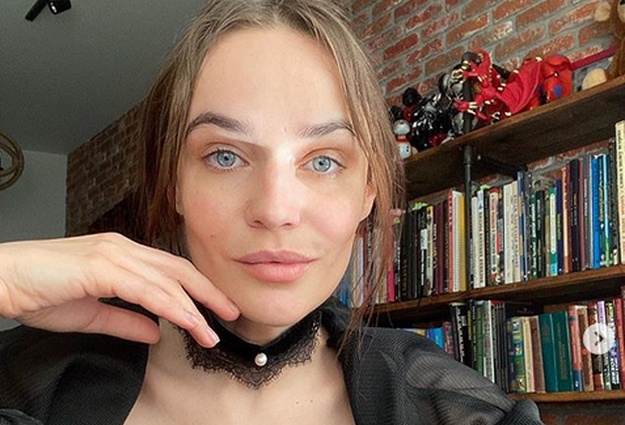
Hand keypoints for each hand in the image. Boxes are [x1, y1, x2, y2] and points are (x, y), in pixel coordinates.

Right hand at [0, 233, 239, 346]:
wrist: (2, 279)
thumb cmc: (38, 292)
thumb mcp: (92, 313)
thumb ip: (127, 320)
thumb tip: (157, 331)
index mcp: (121, 255)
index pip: (170, 270)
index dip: (196, 289)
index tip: (216, 308)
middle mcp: (122, 249)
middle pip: (178, 270)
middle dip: (208, 292)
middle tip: (231, 312)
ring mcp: (114, 255)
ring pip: (167, 281)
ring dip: (194, 307)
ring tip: (212, 330)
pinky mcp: (102, 266)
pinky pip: (146, 290)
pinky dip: (171, 307)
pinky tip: (187, 322)